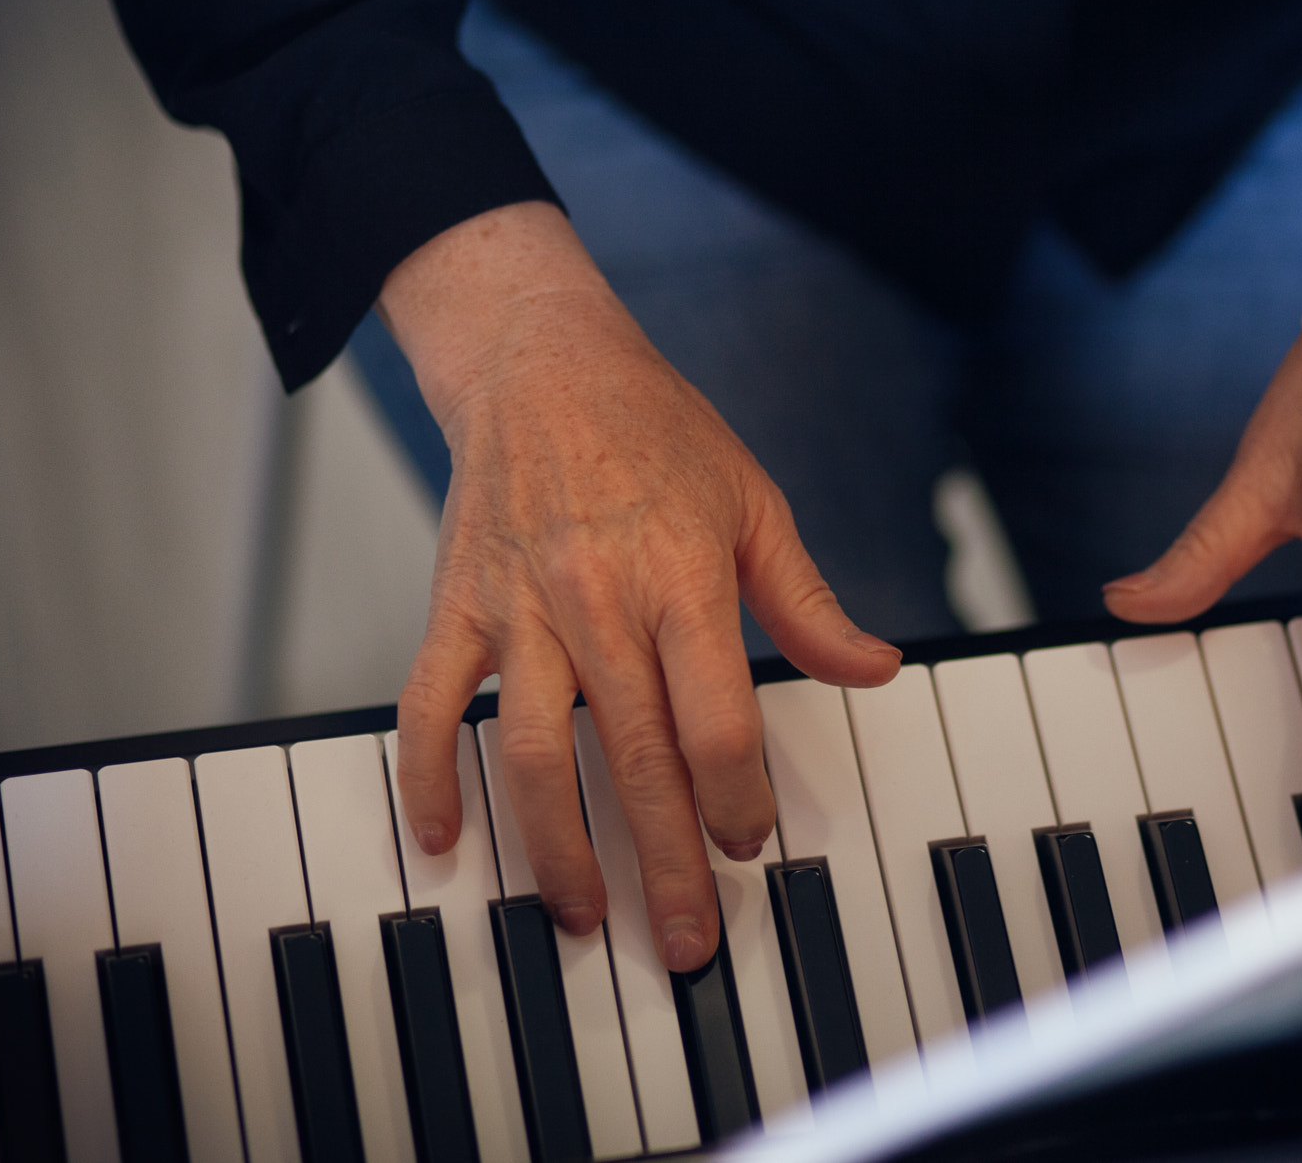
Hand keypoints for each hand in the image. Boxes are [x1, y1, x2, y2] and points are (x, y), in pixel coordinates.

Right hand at [380, 201, 900, 969]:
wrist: (541, 359)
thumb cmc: (656, 430)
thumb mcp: (754, 501)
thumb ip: (806, 600)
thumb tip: (875, 668)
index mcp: (682, 578)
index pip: (715, 722)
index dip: (738, 799)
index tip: (751, 845)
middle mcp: (598, 602)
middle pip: (633, 760)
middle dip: (664, 863)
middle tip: (684, 942)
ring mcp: (518, 609)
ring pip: (528, 754)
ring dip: (554, 846)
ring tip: (578, 915)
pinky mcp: (454, 606)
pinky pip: (426, 707)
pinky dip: (426, 778)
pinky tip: (443, 841)